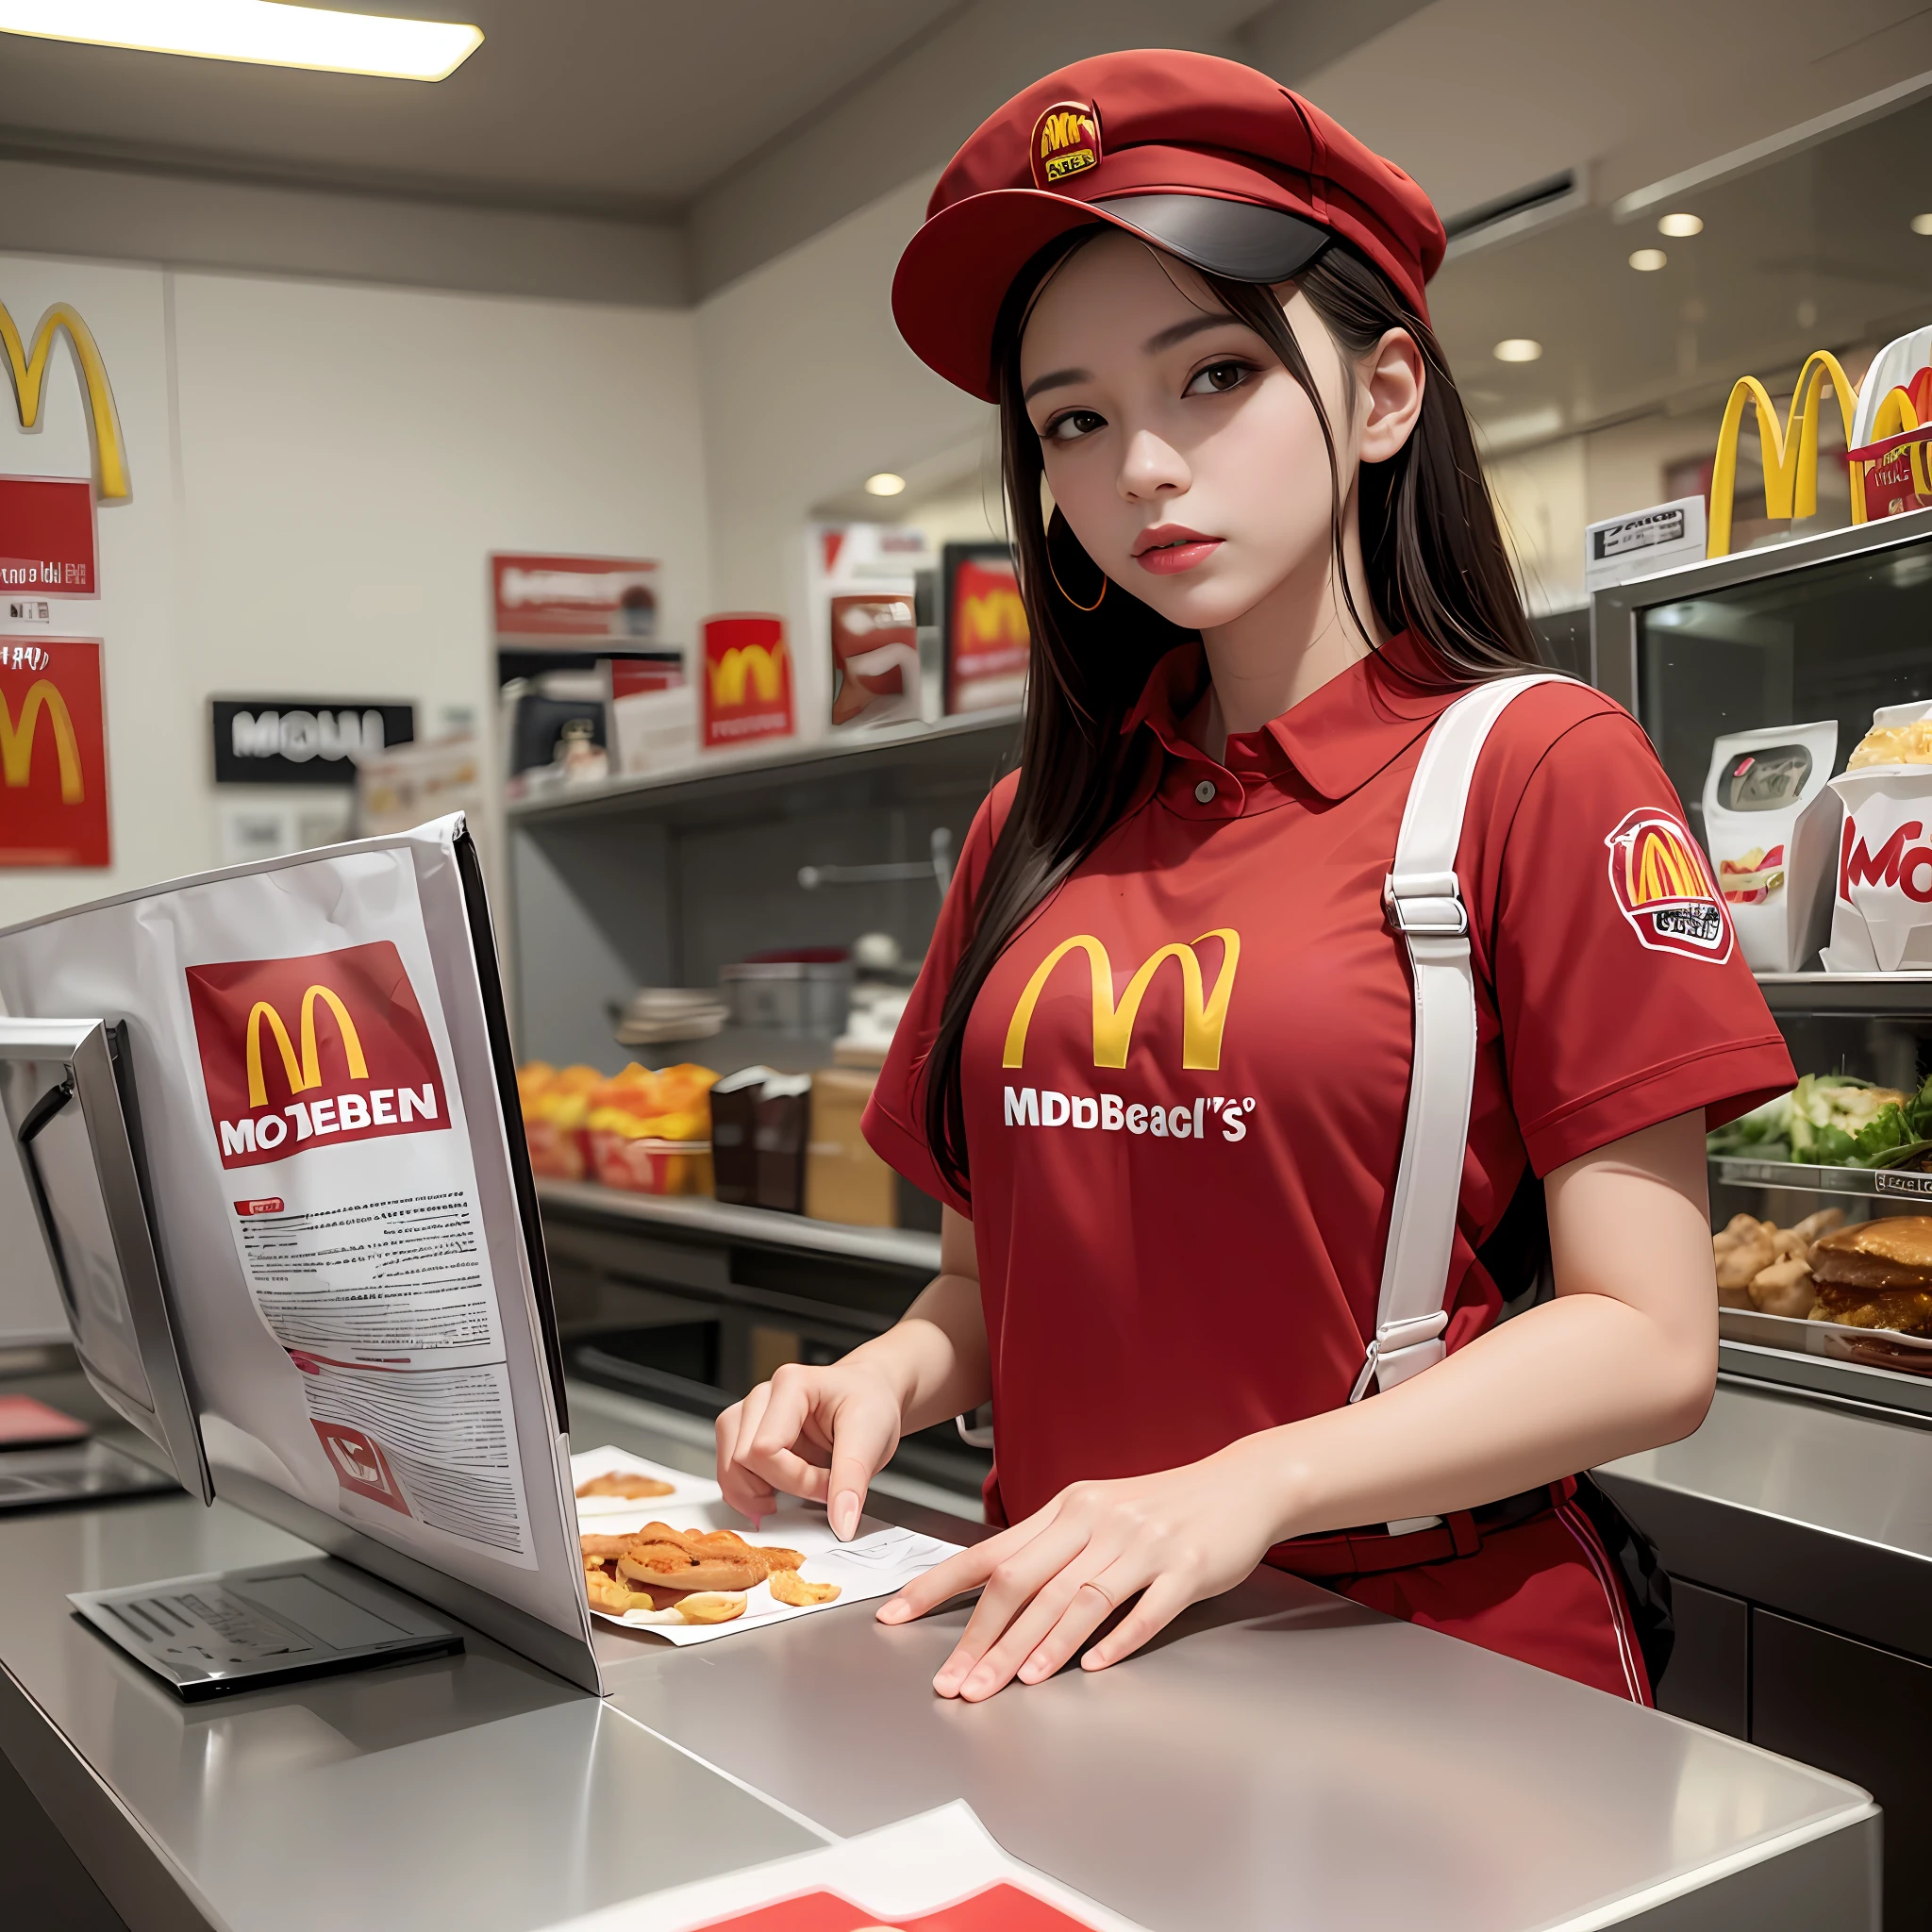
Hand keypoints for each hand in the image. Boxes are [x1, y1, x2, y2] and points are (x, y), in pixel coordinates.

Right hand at [715, 1359, 905, 1536]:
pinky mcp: (745, 1434)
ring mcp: (749, 1414)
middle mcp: (762, 1396)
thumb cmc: (869, 1404)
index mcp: (791, 1385)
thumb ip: (852, 1482)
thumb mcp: (871, 1439)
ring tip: (796, 1490)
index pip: (765, 1449)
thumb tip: (841, 1523)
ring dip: (758, 1492)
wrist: (871, 1394)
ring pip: (729, 1467)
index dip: (797, 1480)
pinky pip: (730, 1471)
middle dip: (783, 1487)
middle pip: (741, 1460)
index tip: (830, 1485)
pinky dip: (750, 1491)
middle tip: (819, 1486)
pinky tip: (777, 1492)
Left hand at [875, 1449, 1279, 1699]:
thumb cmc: (1162, 1505)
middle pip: (1026, 1582)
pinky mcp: (1185, 1567)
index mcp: (1067, 1507)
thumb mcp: (1098, 1513)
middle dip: (983, 1638)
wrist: (1241, 1484)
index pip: (990, 1552)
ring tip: (1009, 1685)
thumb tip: (992, 1590)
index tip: (896, 1615)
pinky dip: (1115, 1641)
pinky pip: (1144, 1610)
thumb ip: (1050, 1548)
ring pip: (1078, 1599)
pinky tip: (1090, 1668)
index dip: (939, 1587)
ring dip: (1039, 1648)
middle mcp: (1097, 1521)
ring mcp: (1142, 1543)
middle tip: (955, 1684)